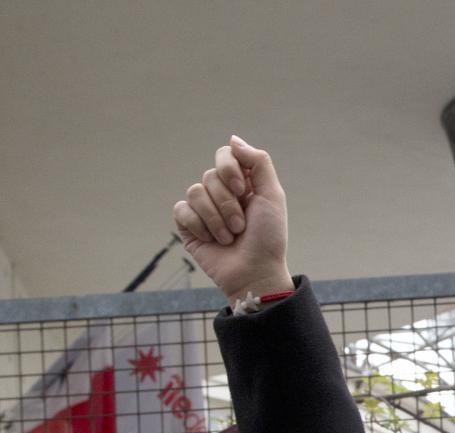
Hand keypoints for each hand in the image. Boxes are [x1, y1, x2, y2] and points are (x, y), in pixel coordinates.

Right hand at [174, 136, 292, 303]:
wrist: (255, 272)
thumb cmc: (268, 238)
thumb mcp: (272, 196)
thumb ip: (258, 162)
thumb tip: (233, 140)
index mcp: (241, 182)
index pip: (224, 155)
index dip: (229, 169)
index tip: (242, 190)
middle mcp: (220, 192)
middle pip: (210, 176)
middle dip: (227, 204)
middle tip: (241, 226)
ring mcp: (203, 209)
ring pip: (196, 192)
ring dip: (216, 218)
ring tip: (229, 237)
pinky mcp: (188, 226)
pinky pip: (182, 210)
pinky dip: (199, 226)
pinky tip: (211, 240)